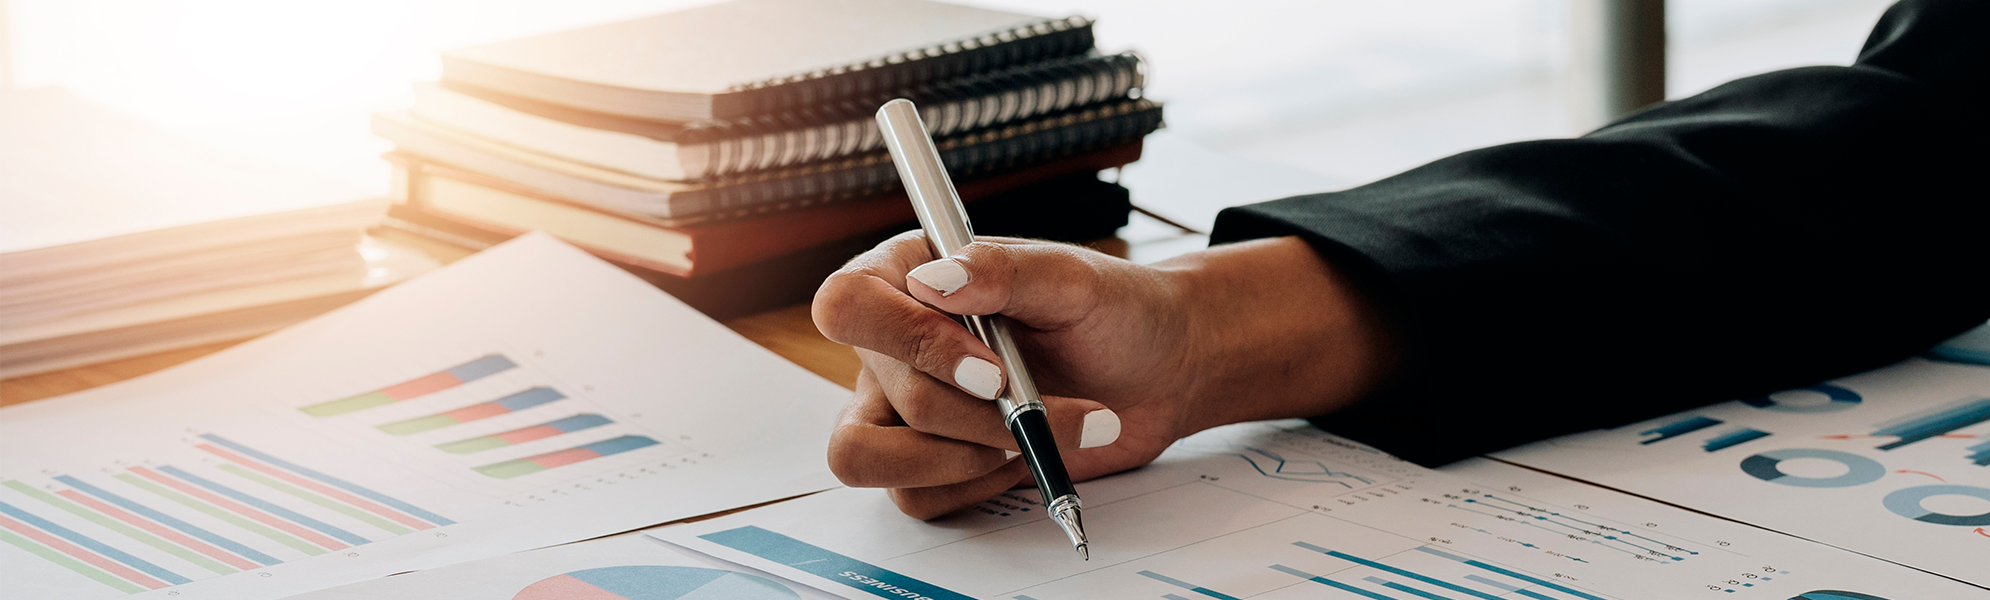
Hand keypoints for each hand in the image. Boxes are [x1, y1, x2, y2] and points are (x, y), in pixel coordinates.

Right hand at [812, 233, 1394, 518]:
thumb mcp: (1072, 277)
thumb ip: (1003, 270)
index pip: (848, 305)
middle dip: (970, 413)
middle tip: (1034, 403)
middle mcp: (894, 343)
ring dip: (959, 457)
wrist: (1161, 371)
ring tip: (1026, 436)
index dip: (908, 343)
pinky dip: (974, 485)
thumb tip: (934, 281)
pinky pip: (913, 496)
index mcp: (908, 275)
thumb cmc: (1116, 310)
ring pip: (868, 456)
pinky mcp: (930, 462)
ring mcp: (904, 407)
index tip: (990, 367)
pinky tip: (1021, 455)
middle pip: (882, 393)